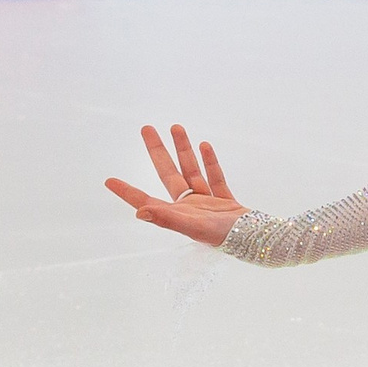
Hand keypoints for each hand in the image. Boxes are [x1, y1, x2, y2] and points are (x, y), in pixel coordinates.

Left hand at [104, 124, 248, 247]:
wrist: (258, 240)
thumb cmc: (224, 236)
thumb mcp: (193, 226)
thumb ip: (166, 217)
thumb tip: (139, 212)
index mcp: (176, 215)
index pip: (146, 200)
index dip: (127, 192)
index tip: (109, 181)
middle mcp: (188, 208)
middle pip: (168, 174)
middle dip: (158, 151)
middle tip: (147, 128)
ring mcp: (206, 204)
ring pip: (191, 171)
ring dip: (184, 149)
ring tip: (177, 127)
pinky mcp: (225, 201)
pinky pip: (215, 178)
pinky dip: (210, 162)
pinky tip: (204, 146)